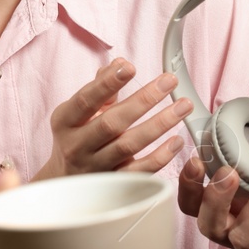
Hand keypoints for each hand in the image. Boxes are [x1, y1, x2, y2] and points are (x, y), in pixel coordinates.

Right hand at [36, 59, 191, 178]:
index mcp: (66, 122)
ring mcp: (96, 167)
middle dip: (143, 100)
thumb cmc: (76, 137)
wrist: (65, 180)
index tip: (130, 67)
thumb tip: (120, 63)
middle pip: (112, 123)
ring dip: (160, 124)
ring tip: (183, 106)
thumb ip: (101, 87)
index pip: (86, 100)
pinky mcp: (113, 185)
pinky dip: (161, 156)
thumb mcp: (79, 111)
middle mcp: (77, 145)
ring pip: (129, 145)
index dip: (108, 83)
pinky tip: (177, 140)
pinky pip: (140, 171)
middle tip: (169, 82)